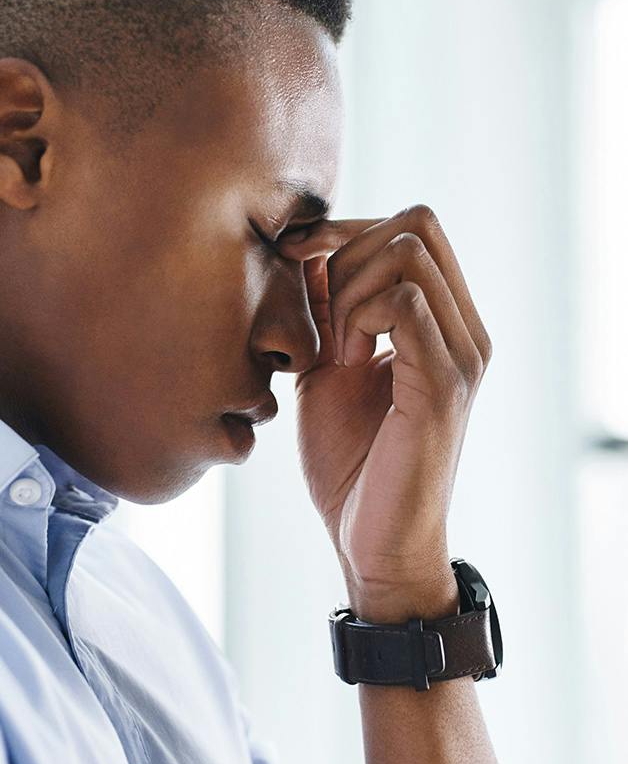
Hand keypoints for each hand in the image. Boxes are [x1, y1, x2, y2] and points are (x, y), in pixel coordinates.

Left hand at [274, 204, 492, 598]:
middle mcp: (465, 330)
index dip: (347, 231)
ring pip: (409, 253)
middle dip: (348, 253)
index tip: (299, 262)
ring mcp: (461, 354)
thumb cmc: (350, 460)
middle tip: (323, 318)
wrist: (370, 538)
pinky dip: (358, 317)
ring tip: (336, 347)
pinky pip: (405, 304)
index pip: (412, 227)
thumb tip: (308, 250)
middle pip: (416, 224)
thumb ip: (326, 311)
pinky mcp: (445, 385)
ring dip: (351, 288)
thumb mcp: (326, 367)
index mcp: (443, 322)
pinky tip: (343, 361)